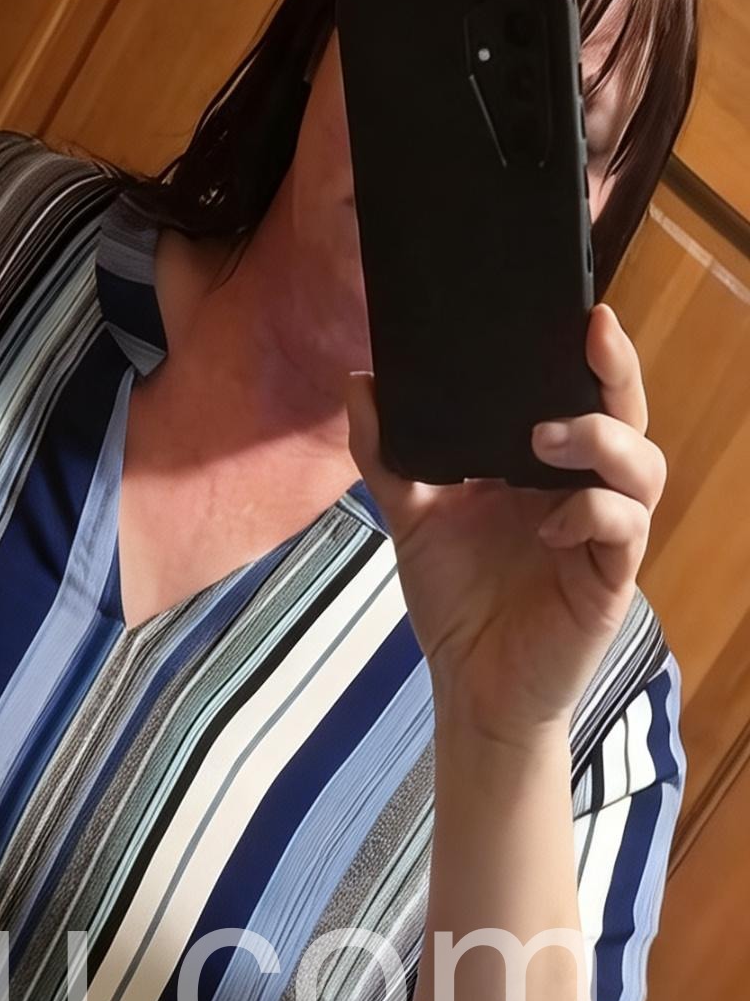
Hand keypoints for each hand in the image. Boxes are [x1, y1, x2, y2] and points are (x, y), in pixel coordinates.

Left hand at [344, 303, 666, 745]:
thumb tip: (358, 381)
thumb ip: (387, 454)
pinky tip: (550, 523)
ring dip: (601, 442)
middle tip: (592, 335)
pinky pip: (623, 530)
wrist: (470, 690)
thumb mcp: (412, 518)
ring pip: (642, 467)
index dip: (594, 354)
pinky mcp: (609, 580)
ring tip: (543, 438)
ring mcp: (604, 534)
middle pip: (627, 416)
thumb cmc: (458, 602)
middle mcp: (586, 490)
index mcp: (549, 467)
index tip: (582, 310)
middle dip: (617, 373)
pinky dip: (592, 514)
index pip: (584, 396)